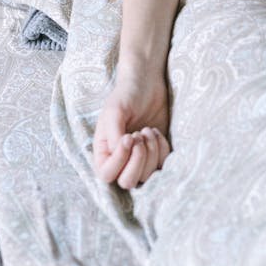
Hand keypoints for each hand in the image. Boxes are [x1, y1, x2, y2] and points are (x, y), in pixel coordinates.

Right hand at [93, 65, 170, 189]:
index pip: (106, 174)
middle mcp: (120, 160)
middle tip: (139, 134)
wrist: (147, 84)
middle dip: (138, 160)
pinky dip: (162, 150)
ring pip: (146, 176)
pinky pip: (162, 167)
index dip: (119, 160)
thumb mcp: (114, 111)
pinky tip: (156, 132)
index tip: (129, 136)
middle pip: (127, 182)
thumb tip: (119, 154)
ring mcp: (139, 160)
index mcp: (103, 151)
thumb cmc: (126, 95)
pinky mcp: (156, 156)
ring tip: (148, 129)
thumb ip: (113, 135)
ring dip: (151, 152)